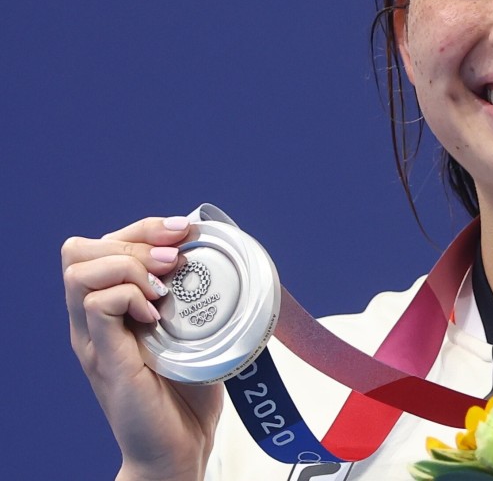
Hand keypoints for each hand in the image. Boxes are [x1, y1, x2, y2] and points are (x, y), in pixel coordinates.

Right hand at [62, 216, 222, 480]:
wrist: (179, 450)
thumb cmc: (188, 394)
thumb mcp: (197, 332)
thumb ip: (200, 297)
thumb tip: (228, 258)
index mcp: (114, 308)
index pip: (106, 242)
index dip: (145, 227)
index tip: (185, 231)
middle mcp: (95, 320)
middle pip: (82, 248)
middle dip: (136, 237)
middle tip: (175, 259)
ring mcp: (95, 339)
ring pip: (80, 270)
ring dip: (129, 264)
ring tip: (164, 286)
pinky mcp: (105, 359)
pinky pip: (95, 305)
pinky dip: (127, 296)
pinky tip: (156, 314)